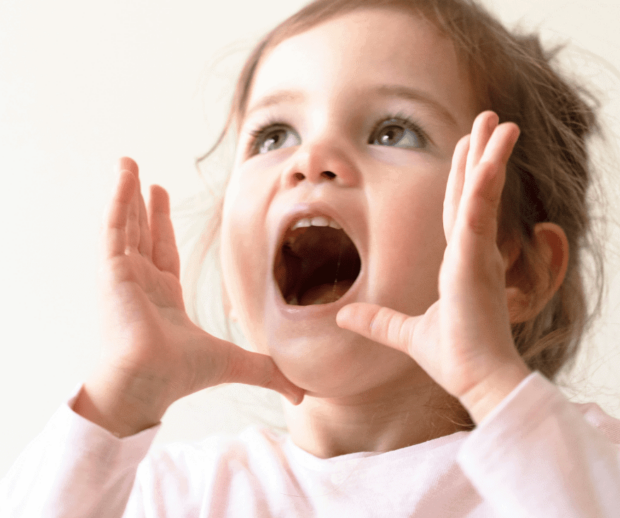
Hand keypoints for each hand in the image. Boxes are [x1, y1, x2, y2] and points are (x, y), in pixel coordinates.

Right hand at [75, 158, 303, 436]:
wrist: (149, 383)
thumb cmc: (179, 376)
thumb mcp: (234, 362)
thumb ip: (267, 371)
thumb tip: (302, 393)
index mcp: (163, 297)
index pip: (163, 252)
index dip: (161, 224)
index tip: (160, 198)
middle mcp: (141, 282)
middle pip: (142, 232)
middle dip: (142, 204)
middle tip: (141, 175)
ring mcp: (124, 274)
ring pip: (125, 224)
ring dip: (126, 192)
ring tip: (127, 163)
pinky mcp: (112, 270)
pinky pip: (114, 227)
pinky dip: (117, 200)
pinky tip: (124, 175)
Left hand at [336, 112, 530, 423]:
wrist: (474, 378)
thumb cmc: (453, 357)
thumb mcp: (405, 333)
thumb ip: (377, 320)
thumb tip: (344, 315)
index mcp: (458, 263)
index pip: (457, 210)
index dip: (462, 179)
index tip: (466, 150)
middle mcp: (471, 252)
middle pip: (472, 192)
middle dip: (479, 154)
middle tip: (489, 121)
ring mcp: (476, 253)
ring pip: (481, 193)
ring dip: (490, 155)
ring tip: (501, 121)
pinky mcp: (476, 259)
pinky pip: (479, 213)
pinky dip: (485, 183)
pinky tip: (491, 156)